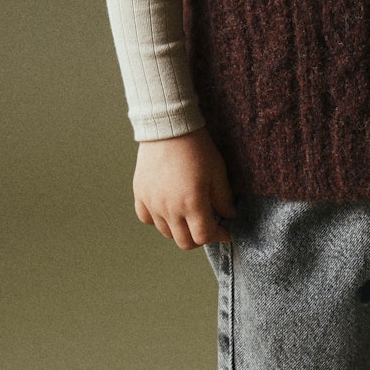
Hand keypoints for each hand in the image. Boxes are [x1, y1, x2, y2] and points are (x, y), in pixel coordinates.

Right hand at [133, 127, 234, 248]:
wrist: (169, 126)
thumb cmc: (197, 147)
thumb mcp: (217, 172)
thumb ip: (223, 199)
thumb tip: (228, 216)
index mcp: (192, 204)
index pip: (204, 237)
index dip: (217, 237)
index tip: (224, 232)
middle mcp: (170, 208)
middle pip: (184, 242)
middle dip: (200, 238)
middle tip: (207, 227)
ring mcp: (152, 202)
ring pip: (166, 233)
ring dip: (180, 230)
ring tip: (188, 217)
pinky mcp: (140, 194)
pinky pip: (146, 219)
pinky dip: (157, 220)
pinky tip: (168, 211)